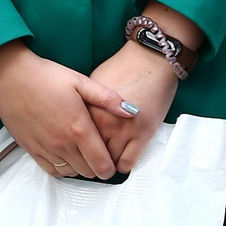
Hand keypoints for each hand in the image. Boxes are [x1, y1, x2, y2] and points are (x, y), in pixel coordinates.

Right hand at [0, 42, 125, 179]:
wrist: (10, 77)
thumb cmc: (45, 77)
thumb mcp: (80, 81)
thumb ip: (108, 99)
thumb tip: (132, 111)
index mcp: (79, 128)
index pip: (102, 163)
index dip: (111, 168)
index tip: (113, 162)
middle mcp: (63, 144)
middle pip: (88, 172)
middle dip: (97, 167)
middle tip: (99, 154)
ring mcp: (46, 149)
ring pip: (71, 173)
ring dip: (81, 168)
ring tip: (83, 154)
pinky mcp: (31, 149)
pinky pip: (52, 171)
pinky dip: (63, 169)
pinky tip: (66, 156)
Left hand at [87, 42, 179, 173]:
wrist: (150, 59)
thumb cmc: (123, 67)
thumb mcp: (93, 83)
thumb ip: (83, 106)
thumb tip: (75, 122)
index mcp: (88, 109)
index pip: (75, 140)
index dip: (75, 147)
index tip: (77, 150)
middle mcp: (103, 122)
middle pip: (89, 154)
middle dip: (89, 159)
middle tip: (91, 160)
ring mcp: (123, 130)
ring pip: (108, 162)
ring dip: (106, 164)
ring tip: (106, 160)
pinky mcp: (142, 135)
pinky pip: (127, 163)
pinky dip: (123, 165)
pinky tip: (122, 158)